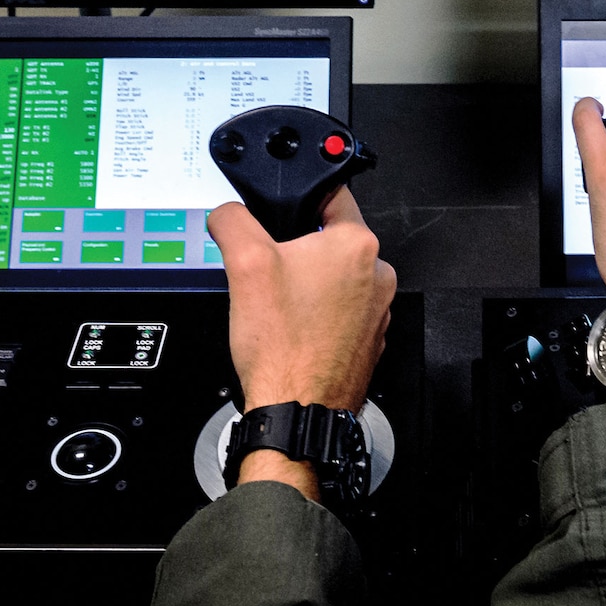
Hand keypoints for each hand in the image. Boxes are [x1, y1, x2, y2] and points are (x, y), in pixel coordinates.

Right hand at [208, 186, 395, 498]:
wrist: (296, 412)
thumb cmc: (283, 348)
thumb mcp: (243, 265)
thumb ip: (232, 221)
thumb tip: (228, 212)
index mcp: (357, 245)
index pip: (332, 193)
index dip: (300, 196)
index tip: (284, 207)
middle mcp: (378, 274)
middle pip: (330, 239)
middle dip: (298, 249)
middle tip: (270, 270)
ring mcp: (378, 309)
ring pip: (334, 277)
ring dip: (308, 284)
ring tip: (280, 306)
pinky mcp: (369, 337)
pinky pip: (341, 311)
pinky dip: (318, 314)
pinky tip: (294, 328)